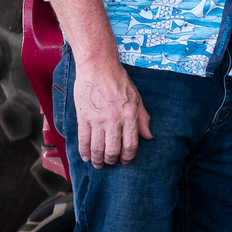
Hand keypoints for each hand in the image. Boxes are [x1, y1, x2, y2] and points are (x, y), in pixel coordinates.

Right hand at [74, 53, 151, 167]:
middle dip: (112, 160)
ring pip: (97, 148)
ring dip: (97, 160)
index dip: (128, 157)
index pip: (131, 144)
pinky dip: (84, 151)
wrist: (98, 67)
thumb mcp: (137, 98)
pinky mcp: (83, 117)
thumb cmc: (119, 81)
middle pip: (113, 150)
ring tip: (98, 164)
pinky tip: (86, 157)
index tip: (126, 161)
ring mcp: (97, 119)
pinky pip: (83, 140)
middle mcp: (114, 120)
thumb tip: (148, 136)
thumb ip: (143, 118)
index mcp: (129, 115)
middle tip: (110, 163)